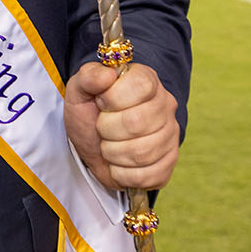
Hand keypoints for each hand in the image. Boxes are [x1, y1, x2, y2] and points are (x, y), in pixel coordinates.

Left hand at [64, 61, 179, 191]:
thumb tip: (108, 75)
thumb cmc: (89, 113)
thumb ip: (89, 76)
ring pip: (142, 152)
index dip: (114, 98)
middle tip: (101, 128)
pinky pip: (148, 176)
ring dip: (113, 153)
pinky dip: (123, 174)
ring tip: (108, 146)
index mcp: (147, 80)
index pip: (141, 85)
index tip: (101, 103)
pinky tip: (119, 164)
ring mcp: (171, 135)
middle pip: (138, 122)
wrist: (93, 145)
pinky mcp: (168, 163)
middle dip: (107, 130)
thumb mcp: (79, 90)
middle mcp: (165, 105)